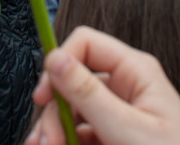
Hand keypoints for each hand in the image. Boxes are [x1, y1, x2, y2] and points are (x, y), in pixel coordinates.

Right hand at [26, 27, 179, 144]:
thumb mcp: (128, 128)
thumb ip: (89, 94)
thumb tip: (56, 59)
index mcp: (135, 71)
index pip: (85, 44)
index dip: (59, 64)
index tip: (44, 95)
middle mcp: (125, 87)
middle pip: (71, 82)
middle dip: (55, 112)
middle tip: (47, 141)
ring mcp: (119, 113)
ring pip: (72, 111)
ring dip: (55, 131)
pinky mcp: (114, 136)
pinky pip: (81, 133)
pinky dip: (66, 142)